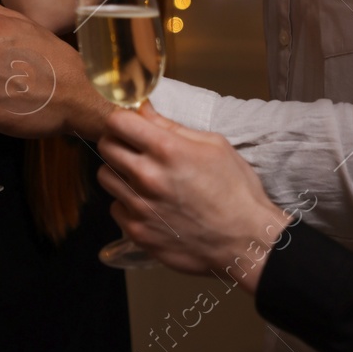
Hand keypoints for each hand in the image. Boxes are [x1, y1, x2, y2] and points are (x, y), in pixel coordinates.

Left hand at [95, 105, 296, 292]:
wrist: (247, 242)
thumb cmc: (237, 192)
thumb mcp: (214, 146)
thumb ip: (172, 127)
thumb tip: (143, 109)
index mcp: (167, 150)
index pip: (117, 121)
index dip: (122, 119)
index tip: (129, 124)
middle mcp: (147, 177)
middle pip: (106, 146)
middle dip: (117, 142)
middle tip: (134, 149)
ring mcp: (139, 207)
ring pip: (105, 177)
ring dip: (119, 173)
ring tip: (144, 179)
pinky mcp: (137, 232)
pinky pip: (116, 208)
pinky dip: (128, 204)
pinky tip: (150, 206)